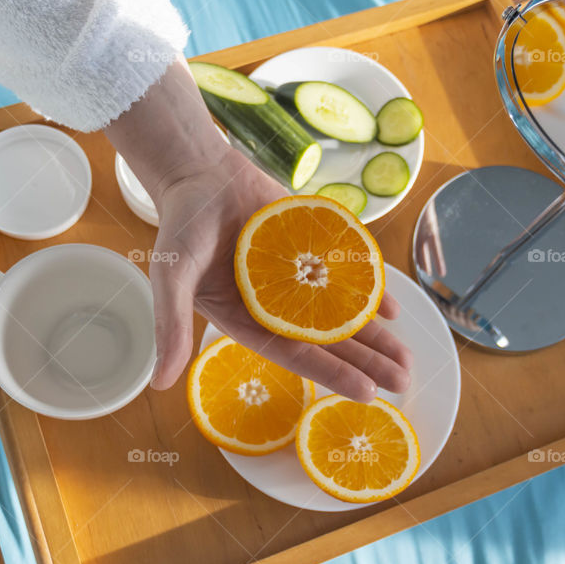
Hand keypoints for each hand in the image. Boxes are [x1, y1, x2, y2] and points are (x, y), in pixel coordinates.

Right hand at [106, 57, 411, 401]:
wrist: (200, 171)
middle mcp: (276, 307)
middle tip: (402, 381)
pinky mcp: (310, 251)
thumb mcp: (170, 275)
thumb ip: (170, 326)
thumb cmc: (181, 224)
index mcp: (246, 321)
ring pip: (342, 313)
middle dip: (365, 362)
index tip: (367, 392)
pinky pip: (344, 275)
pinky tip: (392, 310)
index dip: (331, 374)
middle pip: (328, 341)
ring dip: (374, 336)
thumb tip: (157, 386)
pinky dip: (368, 291)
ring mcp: (296, 280)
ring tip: (407, 359)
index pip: (295, 355)